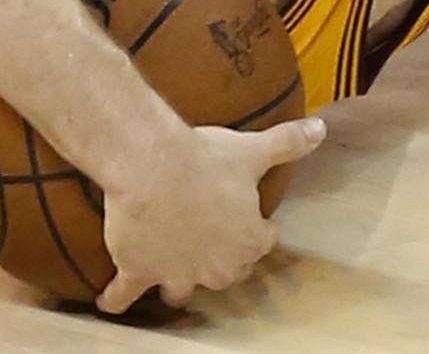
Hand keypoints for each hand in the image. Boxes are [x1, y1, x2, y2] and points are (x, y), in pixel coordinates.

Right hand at [95, 114, 324, 312]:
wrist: (154, 167)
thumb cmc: (207, 159)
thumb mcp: (253, 149)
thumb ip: (289, 143)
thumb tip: (319, 128)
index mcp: (248, 240)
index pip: (263, 242)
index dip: (258, 229)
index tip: (252, 218)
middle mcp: (216, 268)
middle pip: (226, 272)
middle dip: (222, 258)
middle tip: (212, 239)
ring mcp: (176, 274)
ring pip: (182, 290)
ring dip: (179, 281)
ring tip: (173, 273)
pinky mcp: (139, 272)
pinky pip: (126, 294)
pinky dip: (117, 297)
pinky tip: (109, 301)